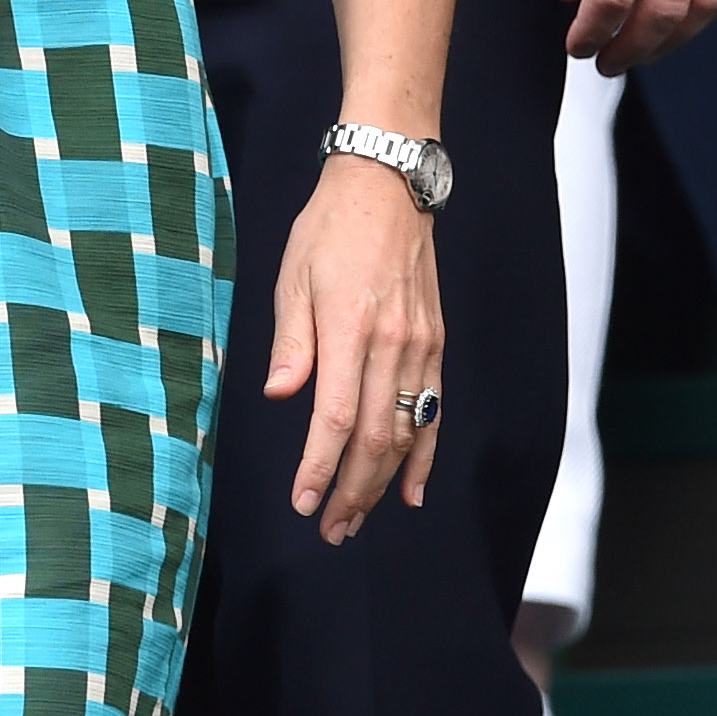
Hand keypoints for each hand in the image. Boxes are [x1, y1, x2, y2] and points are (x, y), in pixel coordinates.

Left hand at [265, 152, 444, 542]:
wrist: (388, 186)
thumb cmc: (329, 228)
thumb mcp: (293, 276)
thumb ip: (291, 342)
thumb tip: (281, 397)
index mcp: (348, 328)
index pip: (336, 419)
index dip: (319, 468)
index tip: (302, 502)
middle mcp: (391, 344)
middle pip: (375, 440)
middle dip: (351, 492)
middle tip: (330, 529)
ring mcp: (420, 347)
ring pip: (406, 434)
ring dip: (383, 484)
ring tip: (358, 518)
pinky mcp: (435, 344)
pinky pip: (432, 411)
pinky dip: (424, 455)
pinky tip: (411, 489)